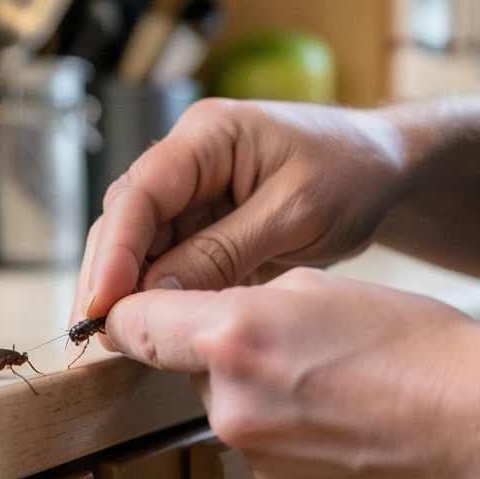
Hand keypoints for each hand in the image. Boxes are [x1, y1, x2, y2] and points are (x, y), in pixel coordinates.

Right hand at [74, 98, 408, 323]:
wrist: (387, 167)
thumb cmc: (353, 173)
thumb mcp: (295, 214)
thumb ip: (223, 251)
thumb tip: (154, 294)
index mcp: (208, 136)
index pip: (141, 192)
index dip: (114, 251)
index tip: (103, 303)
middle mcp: (188, 159)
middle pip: (126, 219)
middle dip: (106, 276)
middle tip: (92, 335)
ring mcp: (193, 191)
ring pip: (139, 244)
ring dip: (125, 290)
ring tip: (112, 342)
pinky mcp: (205, 223)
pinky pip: (168, 260)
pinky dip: (157, 294)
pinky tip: (147, 330)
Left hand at [105, 267, 479, 478]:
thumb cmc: (421, 348)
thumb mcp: (320, 285)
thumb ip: (246, 299)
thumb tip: (213, 315)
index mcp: (232, 338)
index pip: (133, 324)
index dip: (129, 313)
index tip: (131, 312)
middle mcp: (231, 405)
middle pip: (192, 371)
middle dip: (226, 355)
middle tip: (295, 345)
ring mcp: (258, 459)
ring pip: (236, 413)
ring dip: (266, 397)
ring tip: (338, 386)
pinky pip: (271, 454)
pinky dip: (296, 437)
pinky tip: (349, 423)